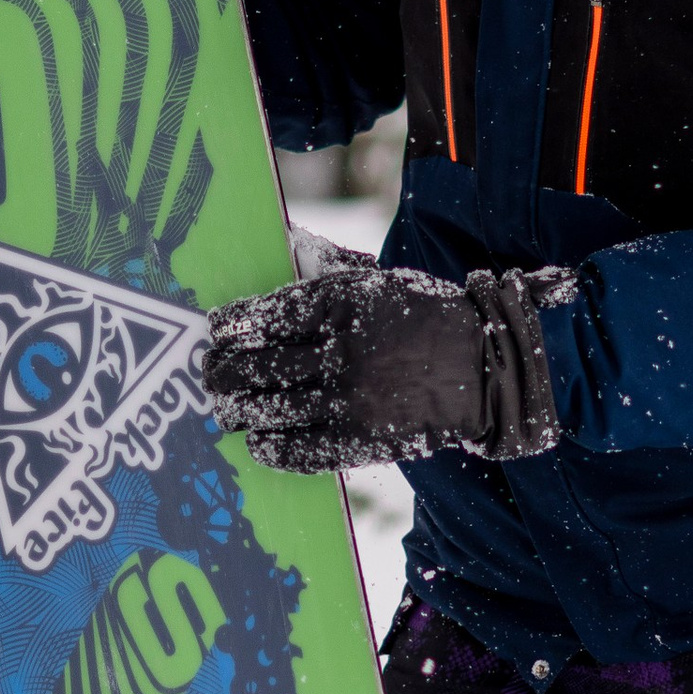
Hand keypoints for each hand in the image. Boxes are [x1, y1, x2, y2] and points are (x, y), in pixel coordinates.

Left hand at [200, 259, 566, 474]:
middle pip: (259, 366)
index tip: (216, 330)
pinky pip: (301, 450)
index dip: (232, 325)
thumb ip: (326, 266)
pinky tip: (258, 439)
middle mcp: (340, 351)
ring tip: (225, 407)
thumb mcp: (376, 280)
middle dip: (224, 371)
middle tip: (210, 373)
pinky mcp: (361, 440)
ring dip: (238, 410)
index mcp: (341, 303)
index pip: (265, 315)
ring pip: (272, 409)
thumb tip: (286, 243)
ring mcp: (350, 399)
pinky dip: (272, 447)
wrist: (482, 367)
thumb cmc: (421, 314)